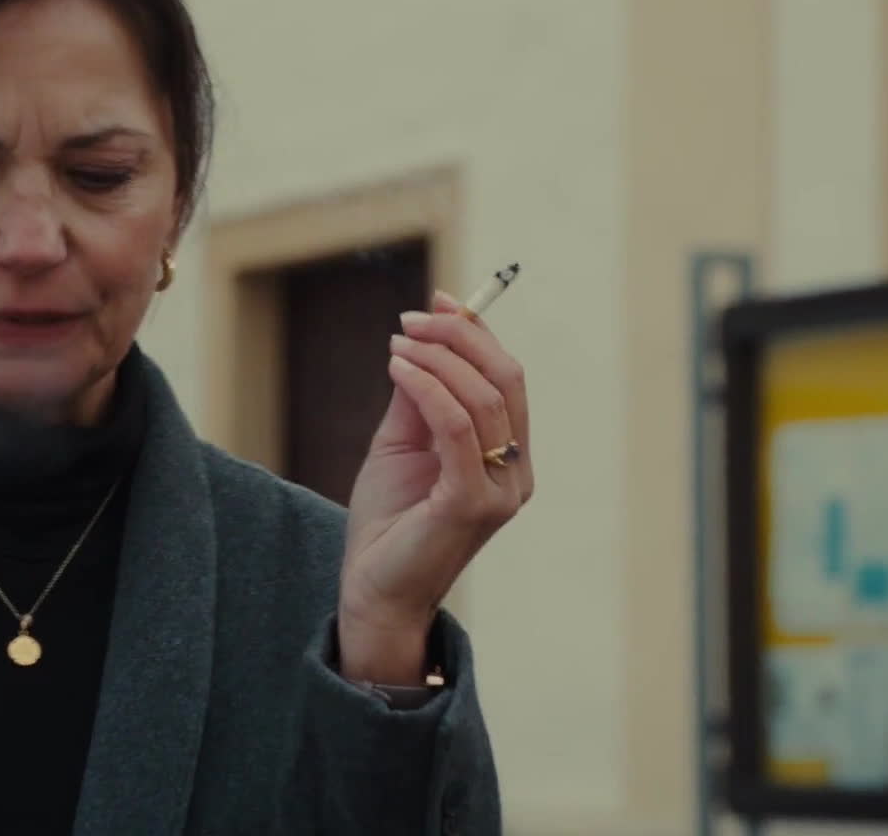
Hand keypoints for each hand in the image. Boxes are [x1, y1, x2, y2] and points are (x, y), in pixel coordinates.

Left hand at [337, 291, 532, 683]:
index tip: (439, 299)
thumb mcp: (401, 444)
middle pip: (505, 380)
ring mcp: (500, 491)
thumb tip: (420, 341)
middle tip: (412, 318)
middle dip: (460, 337)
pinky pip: (457, 429)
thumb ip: (417, 398)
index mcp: (507, 457)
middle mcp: (515, 473)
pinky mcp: (472, 504)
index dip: (476, 334)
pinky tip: (397, 368)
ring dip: (438, 357)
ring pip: (484, 398)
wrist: (372, 589)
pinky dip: (428, 388)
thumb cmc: (387, 522)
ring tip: (397, 342)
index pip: (506, 380)